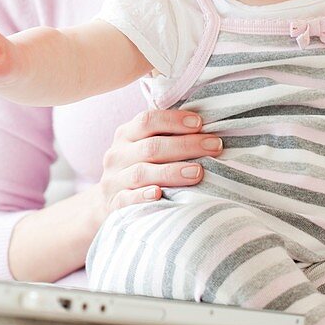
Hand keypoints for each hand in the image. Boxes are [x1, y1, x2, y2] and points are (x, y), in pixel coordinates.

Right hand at [91, 108, 224, 222]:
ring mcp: (113, 180)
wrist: (110, 199)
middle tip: (215, 146)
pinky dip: (143, 196)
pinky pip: (127, 199)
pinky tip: (159, 194)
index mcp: (125, 134)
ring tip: (198, 172)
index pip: (147, 121)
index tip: (200, 123)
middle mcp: (117, 155)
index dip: (174, 120)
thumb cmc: (140, 166)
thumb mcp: (144, 146)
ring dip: (171, 172)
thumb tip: (207, 126)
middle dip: (186, 145)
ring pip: (141, 173)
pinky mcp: (114, 203)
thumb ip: (167, 136)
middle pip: (151, 147)